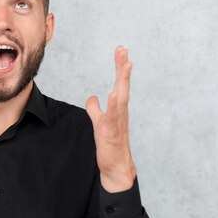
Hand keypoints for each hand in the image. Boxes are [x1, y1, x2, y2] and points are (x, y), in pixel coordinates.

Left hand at [85, 46, 136, 192]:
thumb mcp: (99, 123)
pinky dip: (114, 104)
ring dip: (123, 81)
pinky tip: (114, 94)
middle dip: (123, 67)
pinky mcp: (112, 132)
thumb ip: (95, 109)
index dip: (120, 67)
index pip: (119, 83)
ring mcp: (118, 121)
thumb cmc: (110, 145)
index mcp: (118, 108)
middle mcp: (120, 111)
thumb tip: (92, 98)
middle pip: (122, 85)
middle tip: (123, 50)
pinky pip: (113, 116)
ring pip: (122, 97)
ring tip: (125, 64)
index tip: (121, 50)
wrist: (116, 167)